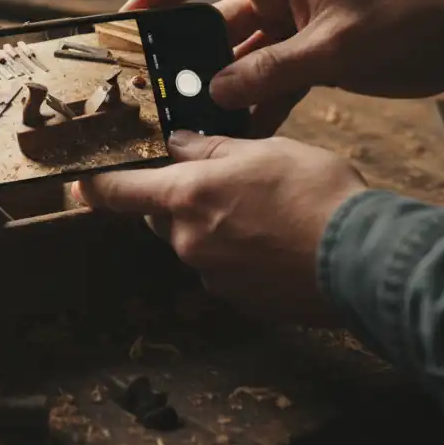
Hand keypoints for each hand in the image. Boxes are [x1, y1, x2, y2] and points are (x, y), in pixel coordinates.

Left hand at [76, 129, 367, 324]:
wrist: (362, 259)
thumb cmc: (316, 195)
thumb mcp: (262, 149)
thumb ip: (210, 148)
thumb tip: (177, 143)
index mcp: (186, 198)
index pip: (118, 192)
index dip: (94, 184)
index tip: (81, 180)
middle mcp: (189, 241)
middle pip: (162, 217)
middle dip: (179, 199)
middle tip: (223, 182)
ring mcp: (213, 276)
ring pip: (196, 243)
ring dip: (216, 226)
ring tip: (265, 211)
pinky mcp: (241, 301)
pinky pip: (227, 270)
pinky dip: (242, 255)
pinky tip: (277, 241)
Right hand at [125, 0, 443, 134]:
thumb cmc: (404, 23)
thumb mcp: (335, 47)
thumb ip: (273, 70)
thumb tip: (217, 92)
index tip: (129, 20)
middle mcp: (280, 0)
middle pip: (215, 25)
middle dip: (188, 57)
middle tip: (157, 88)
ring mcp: (294, 33)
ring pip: (241, 61)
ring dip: (222, 90)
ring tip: (194, 122)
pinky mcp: (312, 62)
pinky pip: (270, 85)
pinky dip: (256, 108)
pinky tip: (241, 138)